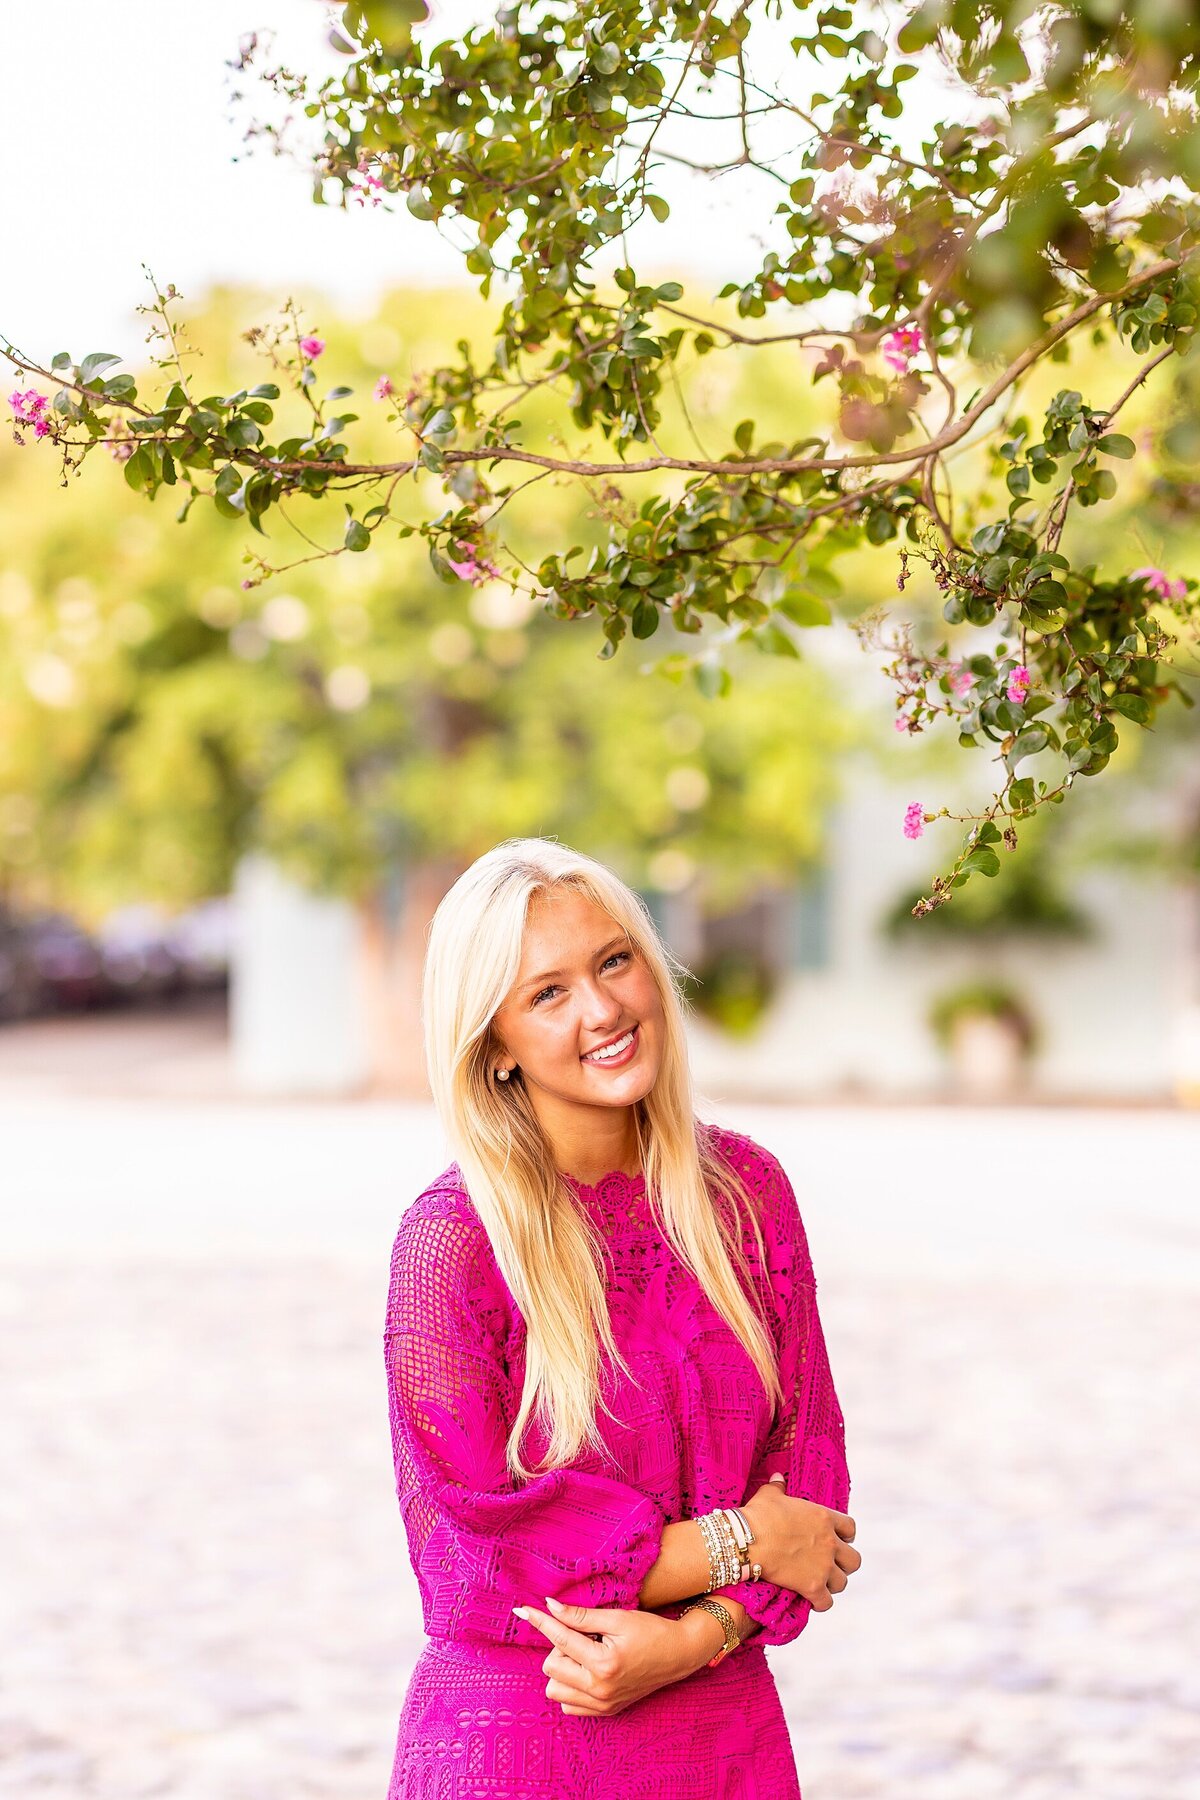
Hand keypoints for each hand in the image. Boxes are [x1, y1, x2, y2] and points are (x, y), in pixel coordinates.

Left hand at [513, 1595, 701, 1715]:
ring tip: (585, 1654)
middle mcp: (600, 1689)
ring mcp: (602, 1704)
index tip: (521, 1610)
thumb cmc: (650, 1631)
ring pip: (555, 1689)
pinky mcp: (605, 1712)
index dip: (540, 1621)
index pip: (560, 1638)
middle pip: (551, 1666)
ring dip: (562, 1668)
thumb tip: (550, 1606)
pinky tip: (586, 1671)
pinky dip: (570, 1687)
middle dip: (560, 1646)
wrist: (678, 1655)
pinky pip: (568, 1705)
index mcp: (603, 1663)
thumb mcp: (617, 1618)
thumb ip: (581, 1615)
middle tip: (584, 1635)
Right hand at [741, 1471, 860, 1611]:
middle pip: (854, 1560)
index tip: (836, 1540)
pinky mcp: (813, 1586)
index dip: (845, 1536)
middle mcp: (830, 1542)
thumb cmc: (759, 1515)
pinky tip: (811, 1600)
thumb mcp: (770, 1495)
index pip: (851, 1528)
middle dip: (844, 1564)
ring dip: (832, 1584)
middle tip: (829, 1565)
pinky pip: (827, 1603)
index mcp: (824, 1518)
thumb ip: (779, 1487)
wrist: (748, 1540)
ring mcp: (824, 1566)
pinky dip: (820, 1603)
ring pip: (843, 1583)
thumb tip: (778, 1477)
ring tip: (819, 1583)